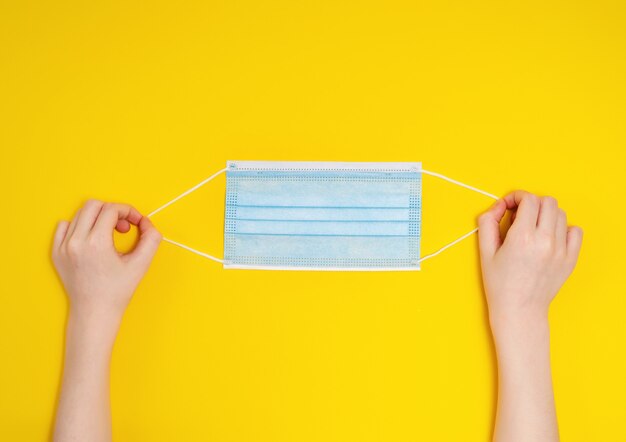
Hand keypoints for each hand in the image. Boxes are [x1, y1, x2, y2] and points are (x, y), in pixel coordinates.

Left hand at [52, 200, 161, 325]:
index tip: (136, 223)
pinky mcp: (56, 252)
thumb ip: (151, 238)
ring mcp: (63, 247)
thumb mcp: (141, 264)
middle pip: (93, 205)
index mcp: (96, 243)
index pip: (111, 209)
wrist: (95, 312)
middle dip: (112, 210)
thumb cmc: (117, 291)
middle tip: (123, 228)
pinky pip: (64, 226)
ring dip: (98, 217)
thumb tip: (146, 222)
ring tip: (109, 234)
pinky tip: (91, 239)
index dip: (128, 211)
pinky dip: (80, 226)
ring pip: (80, 214)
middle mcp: (76, 242)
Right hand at [479, 191, 582, 441]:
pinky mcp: (570, 259)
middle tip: (520, 215)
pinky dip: (563, 228)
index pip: (528, 200)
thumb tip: (498, 206)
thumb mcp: (485, 252)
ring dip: (546, 214)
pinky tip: (549, 237)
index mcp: (522, 237)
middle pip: (547, 202)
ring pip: (560, 214)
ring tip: (533, 228)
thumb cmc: (499, 284)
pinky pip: (575, 231)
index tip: (509, 205)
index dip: (516, 197)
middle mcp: (545, 241)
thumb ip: (488, 222)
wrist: (519, 310)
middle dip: (531, 203)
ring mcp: (561, 250)